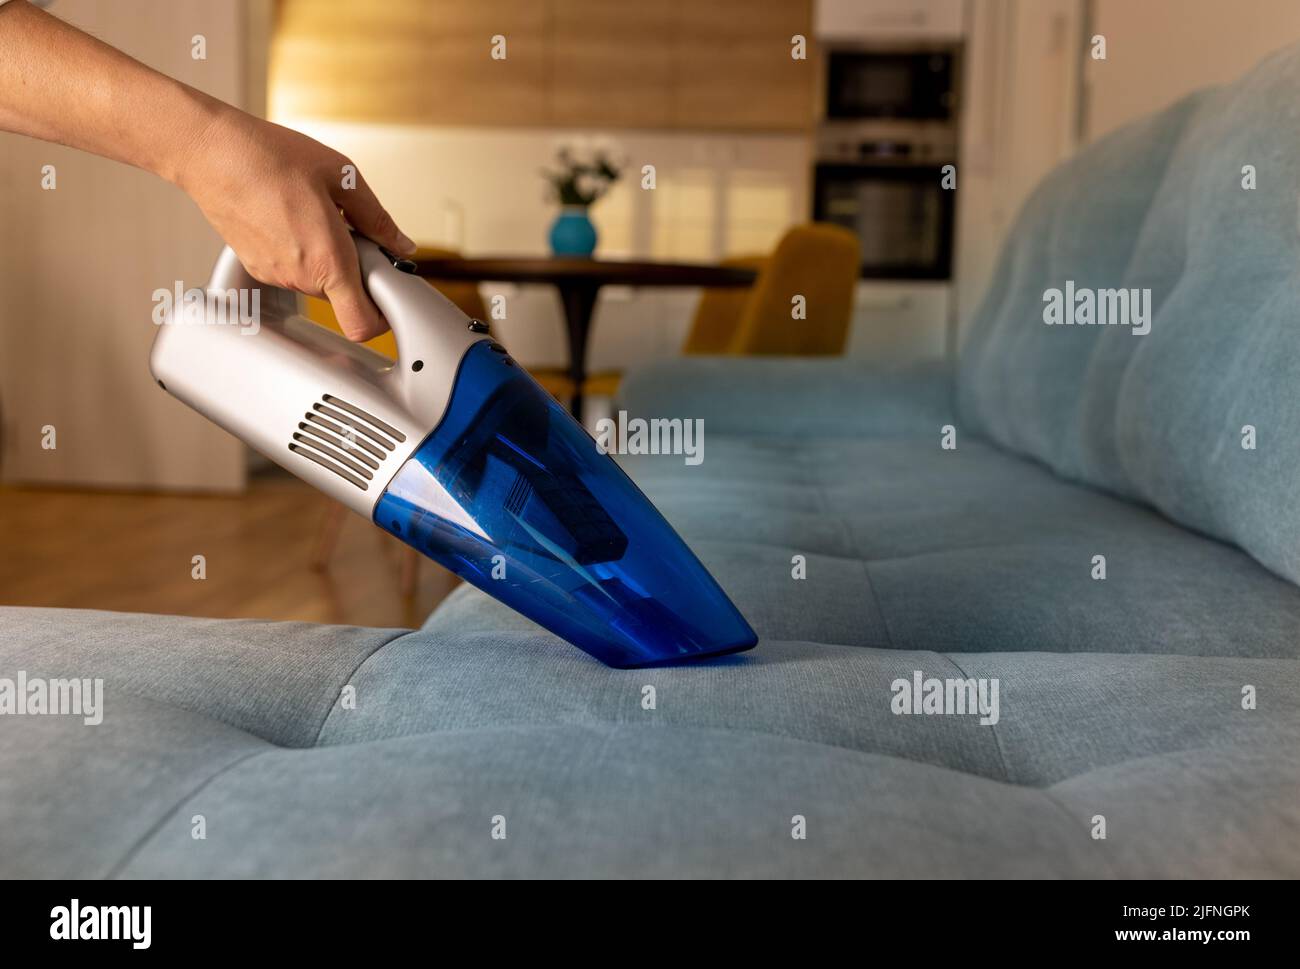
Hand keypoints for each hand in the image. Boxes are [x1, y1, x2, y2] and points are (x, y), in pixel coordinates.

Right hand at [175, 106, 414, 340]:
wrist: (210, 151)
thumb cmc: (271, 157)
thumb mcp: (341, 177)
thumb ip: (377, 219)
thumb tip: (401, 245)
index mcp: (328, 259)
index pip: (362, 324)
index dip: (382, 318)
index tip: (388, 297)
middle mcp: (299, 276)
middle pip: (343, 296)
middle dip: (355, 270)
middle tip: (351, 230)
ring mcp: (275, 275)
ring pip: (318, 282)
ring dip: (327, 259)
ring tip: (315, 215)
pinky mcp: (257, 267)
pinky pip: (293, 270)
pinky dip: (302, 252)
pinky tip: (291, 217)